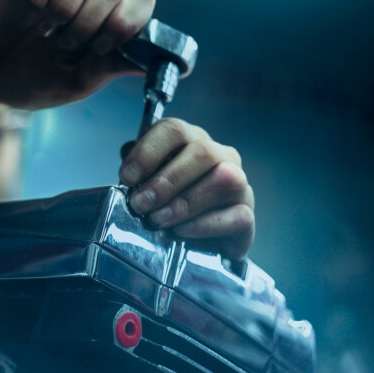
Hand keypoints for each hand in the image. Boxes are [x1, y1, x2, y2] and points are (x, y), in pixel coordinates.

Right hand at [0, 0, 155, 108]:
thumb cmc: (26, 81)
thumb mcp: (75, 84)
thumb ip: (111, 67)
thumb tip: (154, 61)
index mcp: (104, 23)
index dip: (128, 20)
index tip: (102, 47)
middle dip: (92, 20)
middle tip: (65, 44)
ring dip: (68, 4)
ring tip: (45, 29)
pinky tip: (33, 3)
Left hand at [119, 118, 254, 259]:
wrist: (195, 242)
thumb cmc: (169, 203)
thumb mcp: (146, 182)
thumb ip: (138, 167)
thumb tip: (127, 153)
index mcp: (191, 141)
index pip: (173, 130)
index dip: (148, 151)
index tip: (127, 177)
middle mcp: (220, 156)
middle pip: (201, 152)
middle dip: (165, 180)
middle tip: (140, 203)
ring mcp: (239, 184)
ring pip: (224, 179)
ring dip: (185, 202)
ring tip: (158, 219)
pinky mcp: (246, 215)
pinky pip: (238, 215)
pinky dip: (206, 224)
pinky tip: (182, 231)